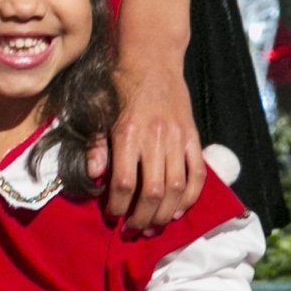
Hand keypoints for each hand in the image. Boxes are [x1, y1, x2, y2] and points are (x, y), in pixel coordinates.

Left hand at [105, 52, 203, 234]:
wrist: (152, 60)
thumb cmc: (120, 86)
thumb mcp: (99, 112)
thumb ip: (96, 145)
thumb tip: (94, 176)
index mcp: (128, 133)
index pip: (123, 182)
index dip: (117, 205)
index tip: (112, 215)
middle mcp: (155, 138)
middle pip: (152, 191)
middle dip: (141, 217)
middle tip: (132, 231)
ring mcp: (178, 139)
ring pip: (176, 188)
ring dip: (165, 214)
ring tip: (153, 227)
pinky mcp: (193, 138)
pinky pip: (197, 174)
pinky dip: (190, 197)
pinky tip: (179, 211)